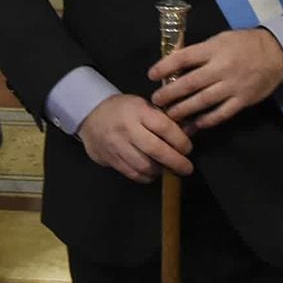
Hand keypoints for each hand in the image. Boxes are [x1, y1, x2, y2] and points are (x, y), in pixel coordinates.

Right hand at [77, 94, 192, 181]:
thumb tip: (190, 132)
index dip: (180, 140)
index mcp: (138, 111)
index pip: (164, 127)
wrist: (91, 114)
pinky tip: (153, 173)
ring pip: (143, 165)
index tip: (188, 148)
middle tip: (187, 168)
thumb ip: (164, 119)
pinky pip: (131, 173)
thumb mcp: (144, 105)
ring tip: (169, 169)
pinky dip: (145, 177)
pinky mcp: (110, 159)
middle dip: (175, 161)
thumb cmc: (125, 109)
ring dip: (160, 170)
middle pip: (155, 149)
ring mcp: (116, 145)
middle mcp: (127, 129)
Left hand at [149, 27, 282, 129]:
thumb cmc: (245, 43)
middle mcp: (221, 68)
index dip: (165, 66)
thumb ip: (201, 52)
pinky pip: (221, 114)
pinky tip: (194, 125)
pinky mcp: (242, 100)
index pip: (184, 58)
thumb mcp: (221, 39)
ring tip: (169, 116)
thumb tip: (177, 65)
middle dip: (170, 93)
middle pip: (190, 83)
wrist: (277, 53)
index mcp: (214, 49)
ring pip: (203, 101)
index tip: (151, 75)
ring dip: (183, 110)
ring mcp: (232, 86)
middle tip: (156, 101)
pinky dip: (206, 120)